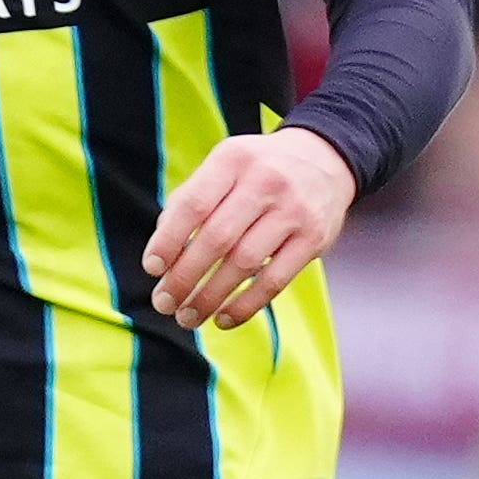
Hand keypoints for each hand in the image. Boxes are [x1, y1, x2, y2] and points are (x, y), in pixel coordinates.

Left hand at [144, 126, 357, 328]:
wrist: (326, 159)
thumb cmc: (259, 170)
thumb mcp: (226, 165)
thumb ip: (192, 199)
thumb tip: (163, 252)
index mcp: (234, 159)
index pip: (194, 204)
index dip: (169, 240)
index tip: (152, 268)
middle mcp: (265, 181)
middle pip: (217, 238)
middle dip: (185, 277)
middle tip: (165, 303)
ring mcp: (293, 210)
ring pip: (244, 263)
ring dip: (210, 297)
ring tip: (189, 317)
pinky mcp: (315, 238)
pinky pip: (275, 281)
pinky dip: (245, 305)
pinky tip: (223, 319)